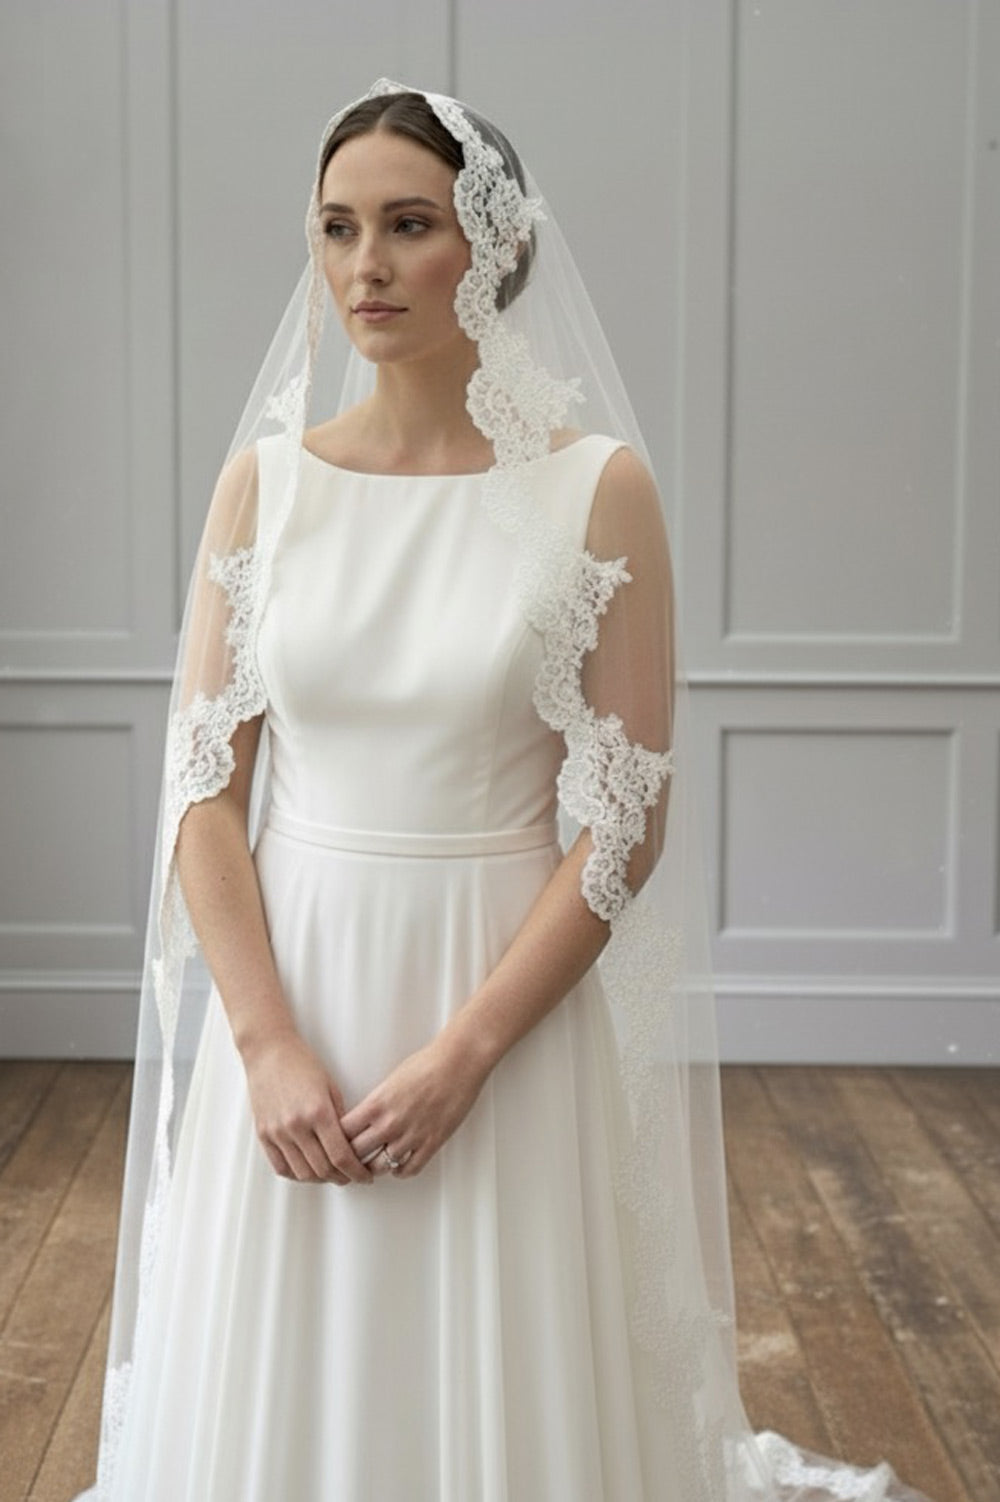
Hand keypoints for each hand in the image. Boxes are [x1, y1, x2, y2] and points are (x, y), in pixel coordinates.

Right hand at [241, 1027, 373, 1185]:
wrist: (269, 1052)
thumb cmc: (303, 1064)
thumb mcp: (331, 1087)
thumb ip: (340, 1118)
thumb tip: (351, 1146)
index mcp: (318, 1112)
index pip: (341, 1156)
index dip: (356, 1172)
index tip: (365, 1176)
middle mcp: (296, 1125)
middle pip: (323, 1169)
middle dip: (342, 1178)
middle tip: (352, 1176)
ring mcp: (277, 1132)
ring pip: (302, 1173)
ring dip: (321, 1179)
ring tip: (332, 1174)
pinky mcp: (263, 1134)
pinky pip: (281, 1167)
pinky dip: (297, 1175)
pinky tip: (308, 1171)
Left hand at [340, 1032, 489, 1178]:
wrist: (458, 1063)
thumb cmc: (426, 1064)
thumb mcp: (390, 1082)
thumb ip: (375, 1104)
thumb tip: (365, 1120)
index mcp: (376, 1104)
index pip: (342, 1132)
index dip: (336, 1139)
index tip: (337, 1142)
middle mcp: (390, 1123)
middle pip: (356, 1153)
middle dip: (350, 1158)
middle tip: (349, 1161)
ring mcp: (411, 1136)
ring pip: (380, 1167)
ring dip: (374, 1168)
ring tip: (372, 1166)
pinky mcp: (431, 1143)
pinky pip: (409, 1169)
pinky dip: (400, 1171)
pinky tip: (398, 1165)